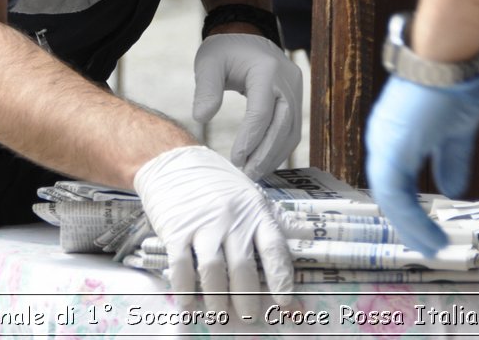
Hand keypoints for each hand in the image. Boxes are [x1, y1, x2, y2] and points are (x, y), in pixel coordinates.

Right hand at [133, 145, 307, 319]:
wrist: (172, 160)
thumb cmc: (216, 180)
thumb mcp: (250, 193)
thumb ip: (274, 219)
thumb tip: (306, 236)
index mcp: (254, 212)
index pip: (274, 250)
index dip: (281, 280)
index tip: (285, 304)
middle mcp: (231, 220)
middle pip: (243, 268)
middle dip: (248, 299)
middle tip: (250, 318)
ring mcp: (202, 225)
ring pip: (213, 272)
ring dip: (217, 300)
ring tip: (220, 317)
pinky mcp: (175, 230)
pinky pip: (181, 266)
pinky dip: (185, 290)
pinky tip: (189, 304)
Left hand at [192, 33, 303, 177]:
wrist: (245, 33)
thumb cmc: (224, 50)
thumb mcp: (208, 63)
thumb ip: (206, 89)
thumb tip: (201, 118)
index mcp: (267, 70)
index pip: (262, 112)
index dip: (250, 139)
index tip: (236, 159)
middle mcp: (287, 79)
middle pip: (283, 125)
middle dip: (266, 153)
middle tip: (248, 174)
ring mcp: (295, 88)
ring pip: (291, 130)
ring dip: (274, 154)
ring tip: (255, 172)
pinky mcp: (296, 96)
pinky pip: (291, 127)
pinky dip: (279, 146)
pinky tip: (263, 160)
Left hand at [364, 73, 478, 256]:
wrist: (448, 56)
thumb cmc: (452, 80)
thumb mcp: (456, 131)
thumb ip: (450, 161)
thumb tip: (452, 187)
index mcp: (396, 135)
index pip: (397, 180)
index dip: (410, 207)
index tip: (426, 228)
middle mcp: (383, 139)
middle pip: (388, 191)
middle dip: (407, 222)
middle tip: (425, 244)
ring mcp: (384, 142)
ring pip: (388, 195)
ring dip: (409, 225)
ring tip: (429, 246)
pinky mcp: (390, 146)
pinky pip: (393, 192)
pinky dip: (409, 217)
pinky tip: (426, 233)